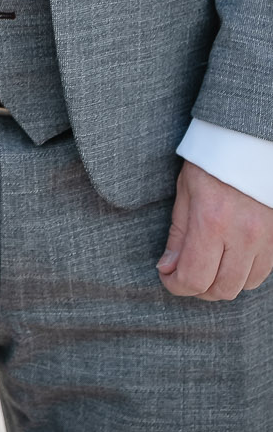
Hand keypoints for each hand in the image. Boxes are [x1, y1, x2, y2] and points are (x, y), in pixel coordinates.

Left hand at [158, 160, 272, 299]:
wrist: (250, 142)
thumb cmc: (212, 162)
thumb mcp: (186, 191)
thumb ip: (178, 234)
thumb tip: (168, 268)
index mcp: (212, 221)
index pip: (194, 278)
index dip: (176, 285)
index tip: (168, 277)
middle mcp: (243, 235)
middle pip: (221, 289)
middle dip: (198, 288)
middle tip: (185, 274)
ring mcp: (265, 240)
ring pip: (243, 286)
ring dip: (222, 283)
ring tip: (208, 265)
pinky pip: (262, 274)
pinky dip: (243, 274)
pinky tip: (230, 258)